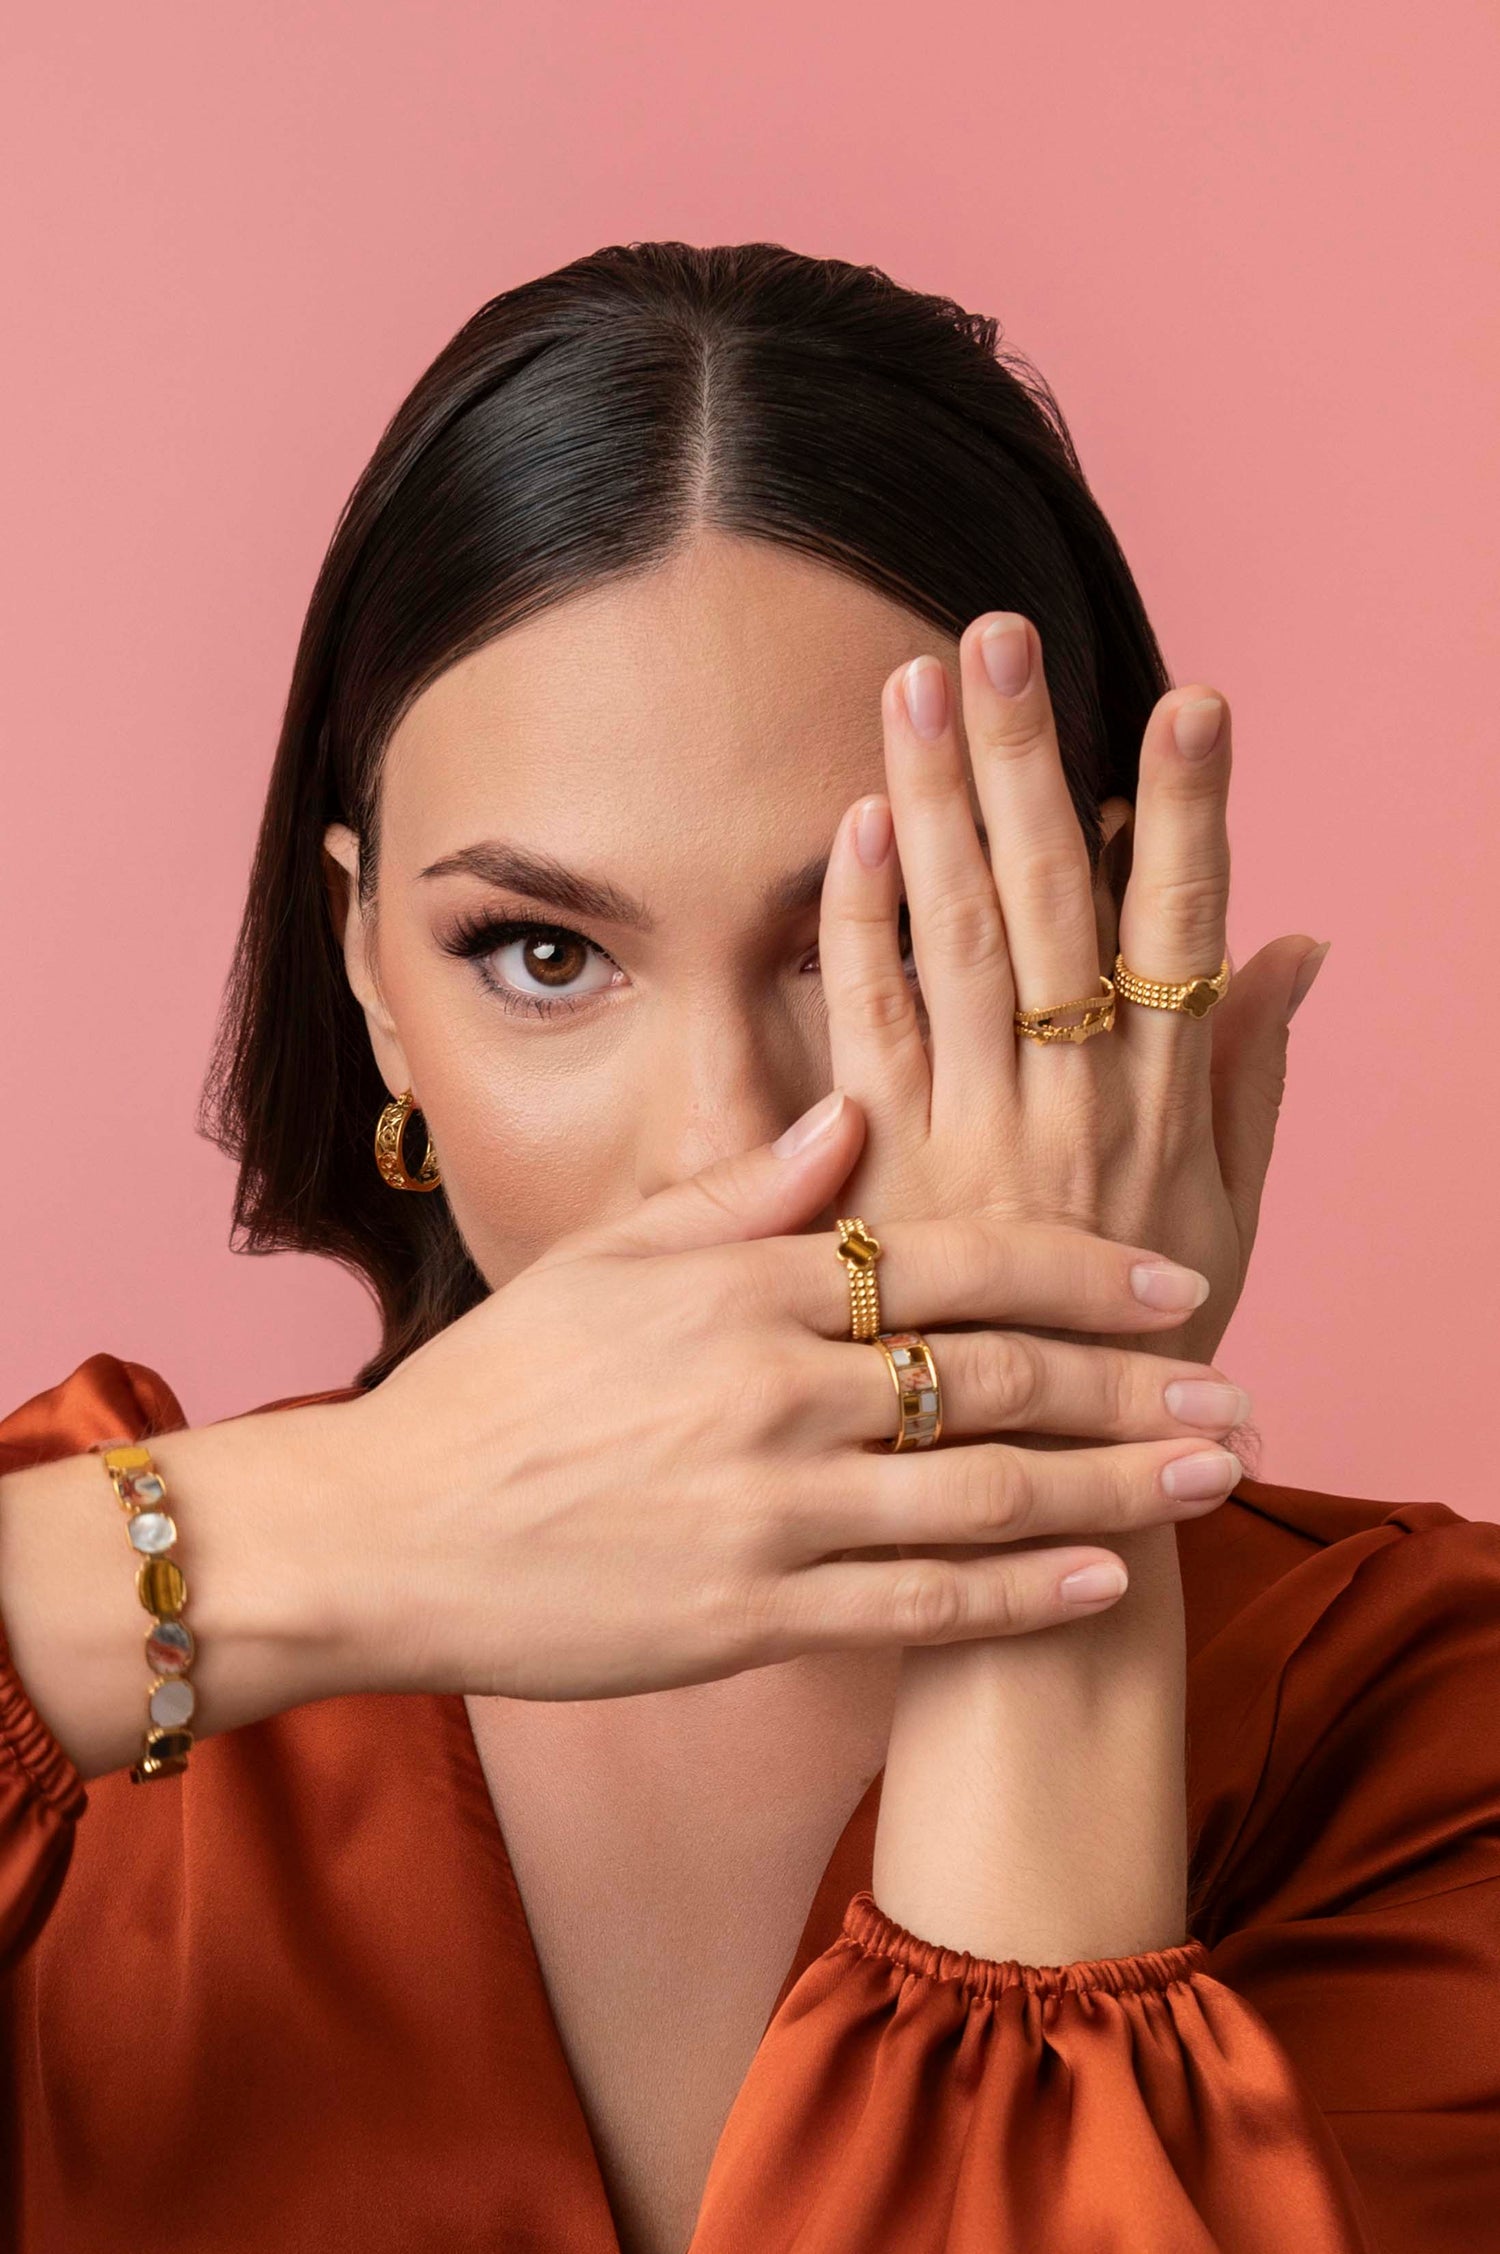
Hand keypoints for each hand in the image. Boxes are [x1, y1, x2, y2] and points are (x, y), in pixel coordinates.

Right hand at [324, 1094, 1242, 1703]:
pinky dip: (1026, 1592)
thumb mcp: (606, 1258)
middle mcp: (775, 1388)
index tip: (1172, 1282)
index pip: (955, 1259)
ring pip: (987, 1491)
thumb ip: (740, 1191)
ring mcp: (770, 1508)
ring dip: (1120, 1483)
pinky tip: (1107, 1577)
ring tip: (1215, 1474)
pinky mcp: (753, 1613)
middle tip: (1237, 1387)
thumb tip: (852, 1114)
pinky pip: (921, 1602)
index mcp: (747, 1285)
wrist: (387, 1531)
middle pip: (1000, 1375)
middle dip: (1136, 1381)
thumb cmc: (497, 1387)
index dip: (1082, 1269)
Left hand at [817, 612, 1326, 1373]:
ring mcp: (973, 1134)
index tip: (1187, 701)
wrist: (1027, 1499)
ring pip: (957, 941)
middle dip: (1030, 761)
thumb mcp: (1229, 1213)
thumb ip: (1255, 1072)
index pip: (1180, 931)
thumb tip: (1297, 941)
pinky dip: (861, 924)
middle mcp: (1074, 1106)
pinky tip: (860, 826)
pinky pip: (869, 1027)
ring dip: (939, 805)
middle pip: (1052, 903)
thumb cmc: (1138, 1352)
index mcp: (1167, 1107)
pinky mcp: (882, 1171)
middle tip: (1001, 637)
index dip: (1186, 813)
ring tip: (923, 685)